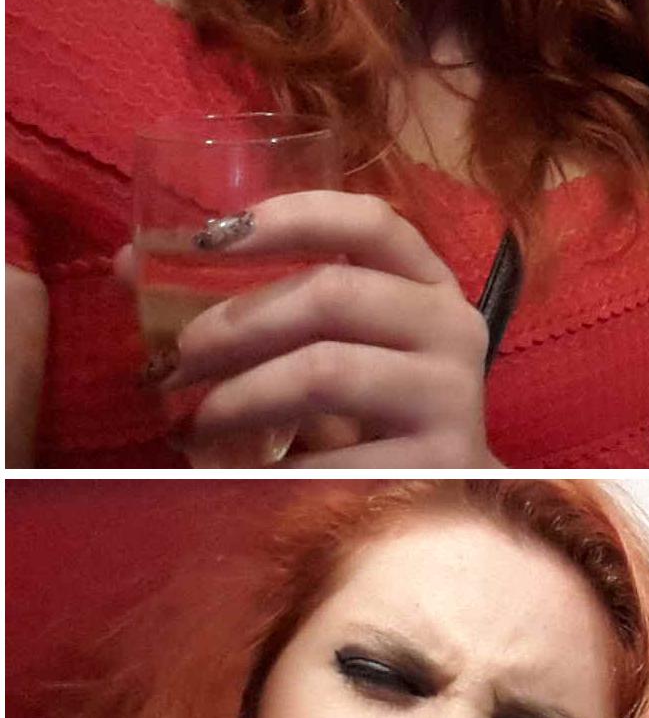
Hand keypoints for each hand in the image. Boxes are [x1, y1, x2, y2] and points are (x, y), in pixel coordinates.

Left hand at [117, 194, 496, 463]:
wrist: (452, 499)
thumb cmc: (374, 413)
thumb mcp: (330, 346)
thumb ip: (254, 302)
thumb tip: (127, 267)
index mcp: (426, 284)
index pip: (367, 223)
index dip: (289, 218)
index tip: (212, 236)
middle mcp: (451, 329)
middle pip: (331, 296)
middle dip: (235, 324)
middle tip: (173, 361)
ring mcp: (452, 398)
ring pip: (326, 372)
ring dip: (243, 395)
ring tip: (195, 422)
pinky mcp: (439, 466)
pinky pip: (336, 460)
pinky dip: (274, 468)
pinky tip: (240, 479)